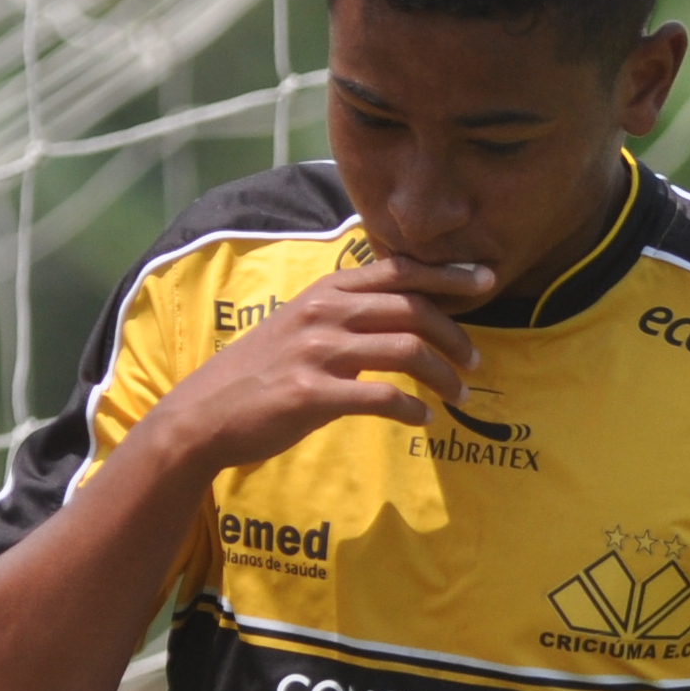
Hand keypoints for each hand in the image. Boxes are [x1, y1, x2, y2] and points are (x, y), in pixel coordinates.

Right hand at [145, 251, 498, 474]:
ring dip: (443, 375)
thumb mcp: (302, 325)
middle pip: (412, 309)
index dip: (446, 273)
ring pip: (406, 350)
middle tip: (475, 360)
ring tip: (459, 395)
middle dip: (455, 334)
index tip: (485, 280)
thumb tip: (403, 312)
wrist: (204, 413)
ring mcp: (317, 352)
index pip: (399, 270)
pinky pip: (381, 397)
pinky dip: (411, 409)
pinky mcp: (311, 394)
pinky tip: (422, 420)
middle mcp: (325, 313)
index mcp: (326, 291)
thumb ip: (347, 313)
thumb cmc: (261, 372)